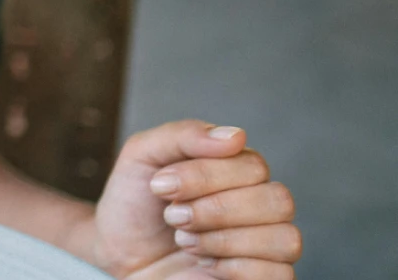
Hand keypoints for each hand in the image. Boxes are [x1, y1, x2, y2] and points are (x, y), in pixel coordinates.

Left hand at [86, 120, 300, 278]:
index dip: (206, 175)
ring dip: (225, 240)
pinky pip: (280, 274)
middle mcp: (259, 207)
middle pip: (278, 200)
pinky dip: (234, 268)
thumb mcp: (142, 157)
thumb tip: (236, 136)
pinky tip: (204, 264)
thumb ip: (183, 136)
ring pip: (286, 239)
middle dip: (217, 209)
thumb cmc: (133, 207)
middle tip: (173, 216)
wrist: (116, 258)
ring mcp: (265, 247)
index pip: (253, 165)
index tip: (159, 186)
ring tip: (184, 240)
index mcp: (237, 172)